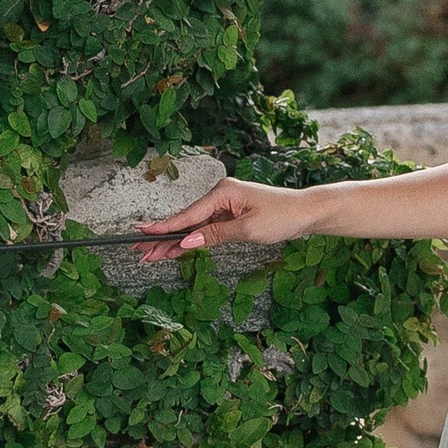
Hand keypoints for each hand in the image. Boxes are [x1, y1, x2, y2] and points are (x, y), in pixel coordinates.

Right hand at [137, 174, 317, 259]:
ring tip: (152, 255)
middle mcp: (220, 195)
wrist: (306, 212)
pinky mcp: (231, 215)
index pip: (188, 215)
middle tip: (141, 252)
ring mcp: (225, 205)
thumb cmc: (283, 216)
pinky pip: (206, 229)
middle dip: (163, 238)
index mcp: (222, 192)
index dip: (164, 227)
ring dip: (175, 242)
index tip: (141, 233)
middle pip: (186, 221)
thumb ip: (215, 235)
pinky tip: (177, 250)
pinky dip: (193, 240)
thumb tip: (188, 242)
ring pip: (194, 227)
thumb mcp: (248, 230)